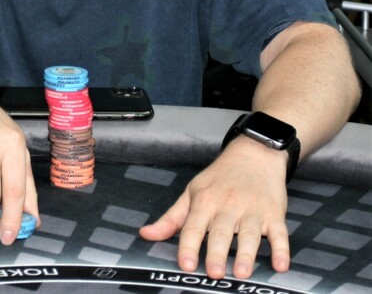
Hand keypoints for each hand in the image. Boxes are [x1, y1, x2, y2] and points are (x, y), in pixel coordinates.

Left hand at [139, 137, 289, 279]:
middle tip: (214, 273)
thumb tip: (146, 235)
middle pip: (222, 231)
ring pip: (250, 233)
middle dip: (218, 252)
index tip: (186, 264)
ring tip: (242, 272)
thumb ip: (171, 218)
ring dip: (247, 253)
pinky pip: (280, 233)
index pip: (194, 225)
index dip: (189, 245)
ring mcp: (253, 209)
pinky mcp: (274, 213)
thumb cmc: (219, 178)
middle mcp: (229, 205)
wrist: (253, 154)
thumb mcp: (192, 192)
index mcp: (205, 201)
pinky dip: (282, 250)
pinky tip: (281, 266)